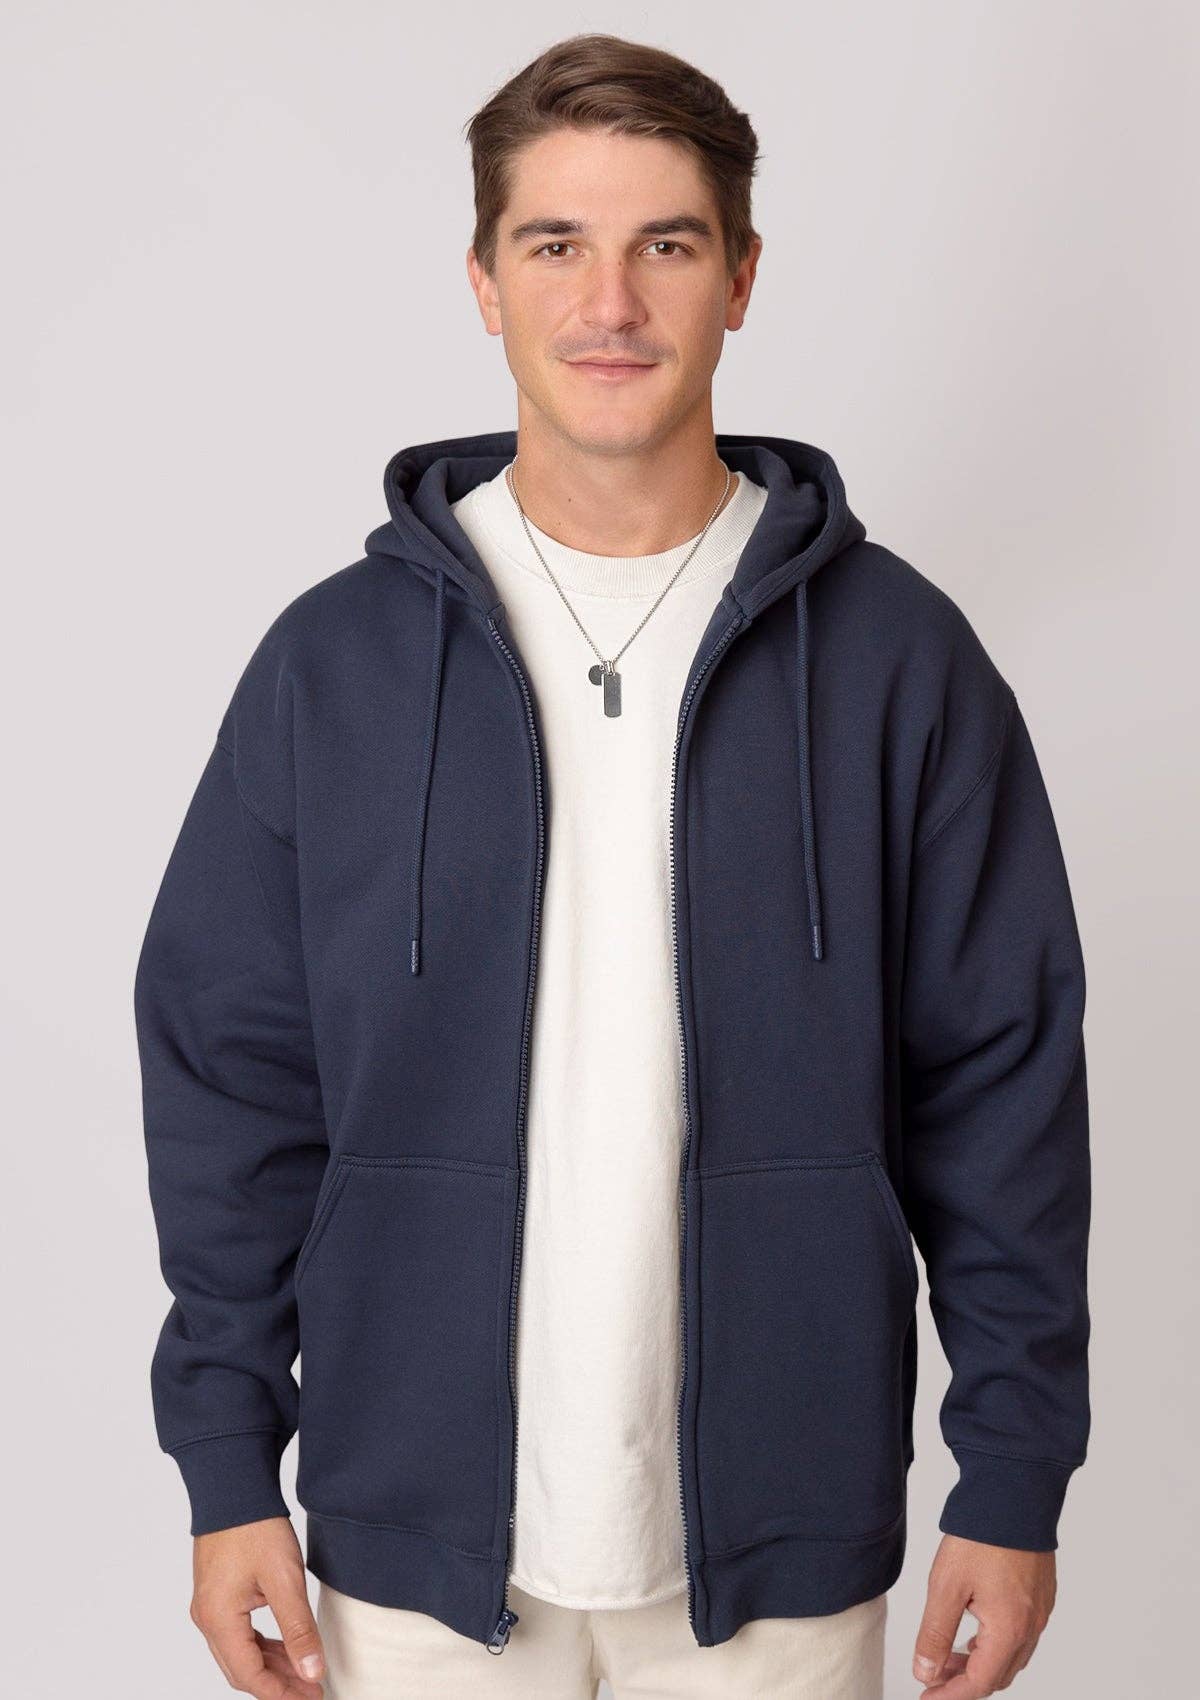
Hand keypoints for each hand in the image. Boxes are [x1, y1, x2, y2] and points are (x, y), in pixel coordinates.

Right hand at [189, 1516, 325, 1697]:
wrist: (235, 1486)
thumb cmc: (256, 1526)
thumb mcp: (285, 1580)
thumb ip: (299, 1630)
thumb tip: (312, 1673)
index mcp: (218, 1619)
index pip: (249, 1676)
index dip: (281, 1693)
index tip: (311, 1698)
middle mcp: (207, 1618)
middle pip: (241, 1669)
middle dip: (278, 1685)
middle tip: (312, 1691)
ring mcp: (209, 1606)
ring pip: (240, 1653)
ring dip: (271, 1666)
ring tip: (305, 1674)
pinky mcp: (217, 1594)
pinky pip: (238, 1633)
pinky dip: (262, 1646)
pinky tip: (286, 1648)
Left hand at [912, 1533, 1056, 1694]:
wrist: (1015, 1493)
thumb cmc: (982, 1536)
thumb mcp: (946, 1586)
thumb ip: (934, 1633)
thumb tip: (925, 1671)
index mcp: (1009, 1630)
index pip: (979, 1683)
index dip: (950, 1695)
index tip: (927, 1695)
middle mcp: (1031, 1626)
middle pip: (998, 1675)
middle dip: (964, 1680)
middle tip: (933, 1674)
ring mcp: (1040, 1611)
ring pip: (1011, 1657)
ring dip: (980, 1662)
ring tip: (948, 1654)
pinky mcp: (1041, 1594)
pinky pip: (1021, 1635)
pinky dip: (996, 1644)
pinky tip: (975, 1631)